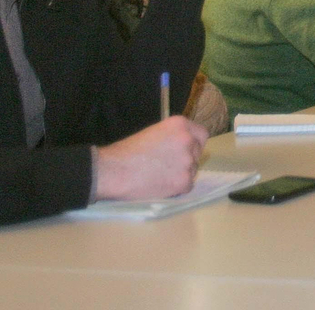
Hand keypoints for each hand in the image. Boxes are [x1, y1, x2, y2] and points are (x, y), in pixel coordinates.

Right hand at [93, 117, 207, 200]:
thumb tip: (181, 146)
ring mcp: (188, 161)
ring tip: (159, 176)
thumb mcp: (153, 133)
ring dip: (181, 174)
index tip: (185, 152)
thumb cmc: (126, 152)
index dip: (194, 144)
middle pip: (197, 153)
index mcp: (180, 124)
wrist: (112, 171)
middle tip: (168, 167)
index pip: (201, 134)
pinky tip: (160, 186)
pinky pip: (187, 186)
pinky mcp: (184, 181)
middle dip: (186, 160)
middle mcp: (188, 140)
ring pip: (192, 170)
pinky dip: (176, 189)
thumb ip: (172, 137)